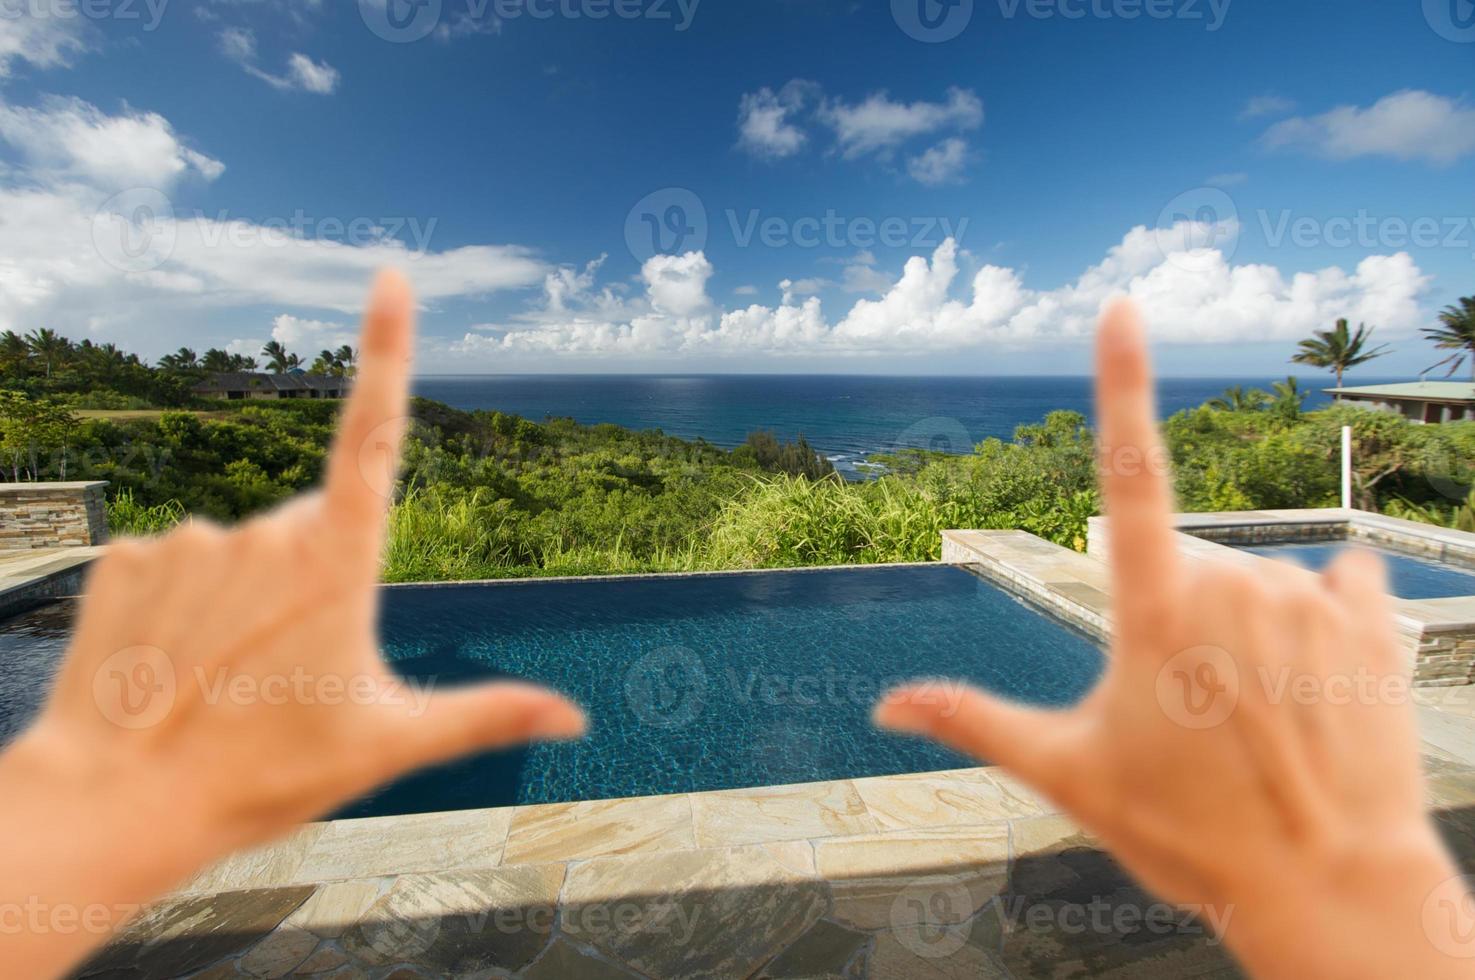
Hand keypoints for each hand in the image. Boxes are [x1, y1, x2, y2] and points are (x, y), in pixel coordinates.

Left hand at [0, 271, 584, 978]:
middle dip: (315, 583)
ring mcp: (190, 539)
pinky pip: (175, 564)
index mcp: (336, 562)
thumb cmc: (263, 775)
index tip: (390, 277)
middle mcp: (264, 531)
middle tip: (294, 674)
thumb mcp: (389, 745)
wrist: (118, 806)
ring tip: (229, 683)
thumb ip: (487, 715)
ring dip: (247, 599)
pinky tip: (174, 664)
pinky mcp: (127, 557)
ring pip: (243, 551)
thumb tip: (577, 721)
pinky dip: (182, 605)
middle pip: (312, 531)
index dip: (386, 350)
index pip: (372, 434)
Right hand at [875, 300, 1472, 978]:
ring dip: (1244, 629)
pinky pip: (1340, 577)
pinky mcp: (1371, 622)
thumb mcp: (1069, 775)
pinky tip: (1316, 675)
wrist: (1330, 890)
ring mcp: (1308, 598)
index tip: (1123, 304)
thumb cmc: (1189, 835)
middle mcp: (1233, 583)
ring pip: (1254, 579)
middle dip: (1175, 617)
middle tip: (1188, 715)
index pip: (1127, 470)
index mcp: (1152, 610)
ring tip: (1251, 719)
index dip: (1121, 381)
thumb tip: (883, 707)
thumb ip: (973, 721)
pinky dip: (1325, 610)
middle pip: (1184, 562)